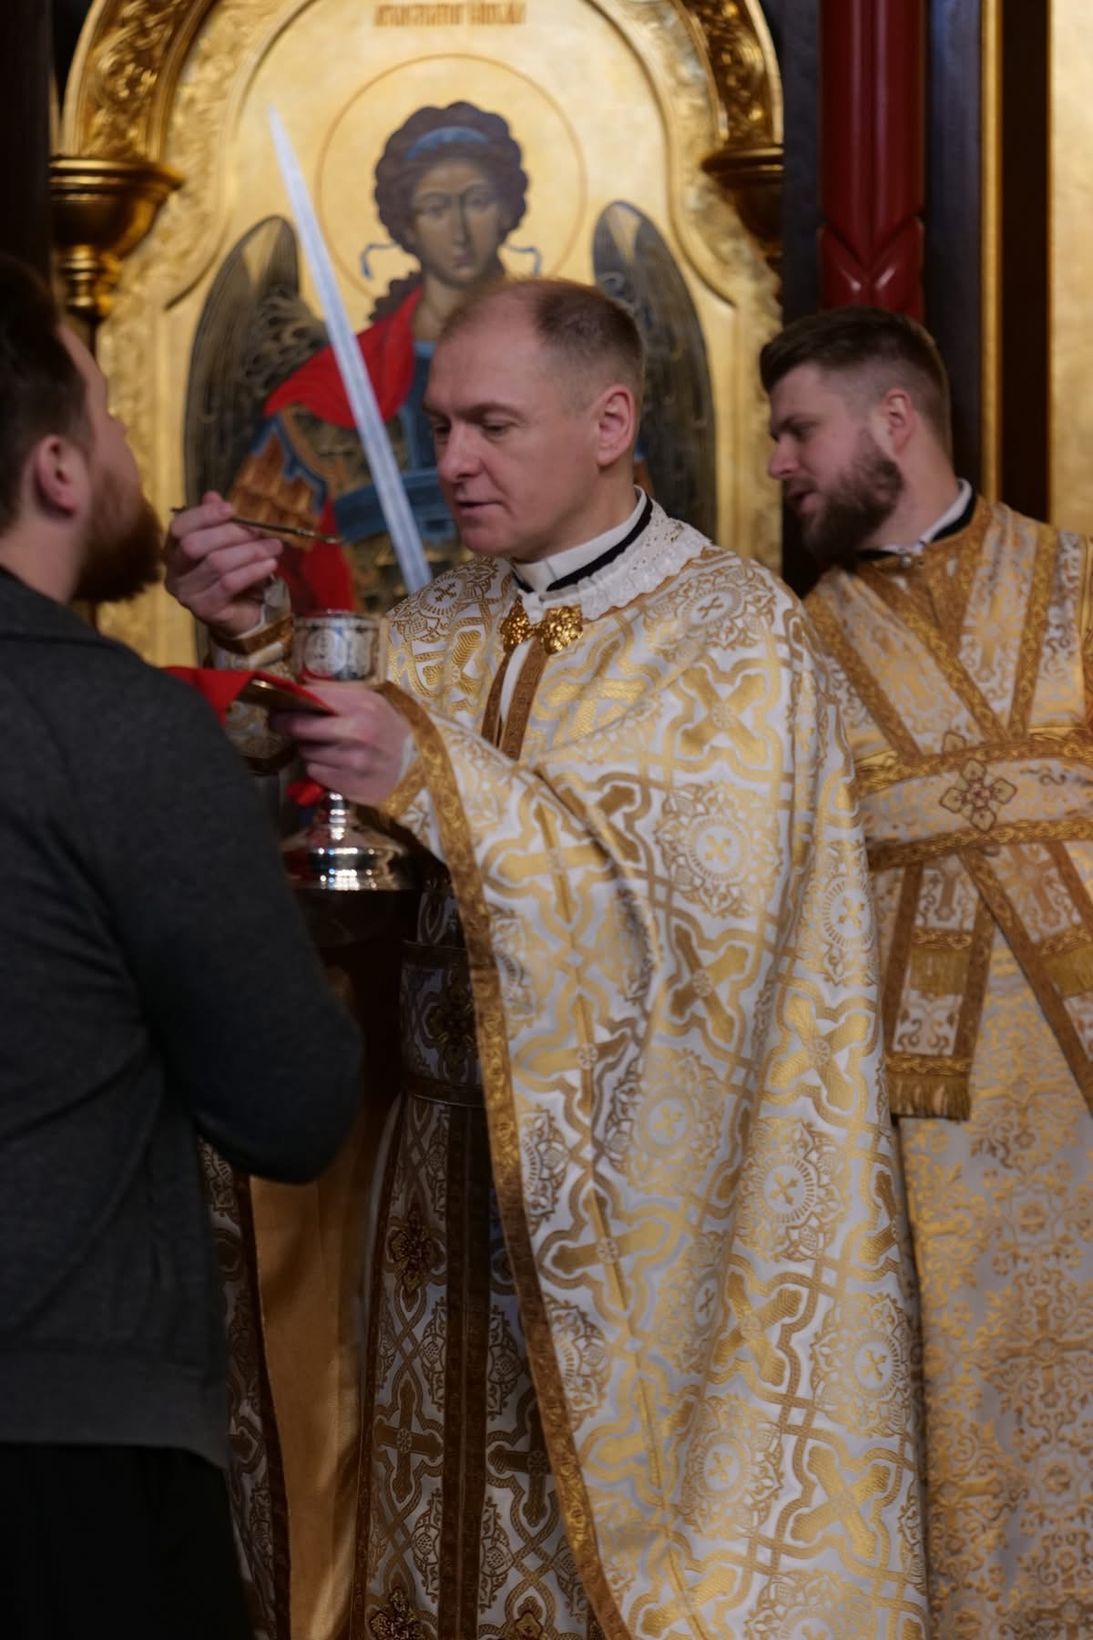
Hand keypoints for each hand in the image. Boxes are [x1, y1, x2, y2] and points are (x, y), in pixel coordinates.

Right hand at [165, 492, 282, 637]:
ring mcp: (186, 594)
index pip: (179, 527)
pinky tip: (270, 564)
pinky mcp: (204, 610)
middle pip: (194, 545)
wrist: (244, 615)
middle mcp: (173, 573)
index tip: (231, 509)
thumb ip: (219, 521)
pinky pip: (229, 584)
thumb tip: (212, 496)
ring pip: (216, 564)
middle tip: (259, 531)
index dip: (203, 515)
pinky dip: (252, 571)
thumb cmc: (234, 574)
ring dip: (250, 552)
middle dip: (229, 534)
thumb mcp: (229, 544)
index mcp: (173, 551)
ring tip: (274, 547)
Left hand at [273, 682, 410, 805]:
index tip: (280, 702)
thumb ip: (341, 695)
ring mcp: (350, 760)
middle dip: (285, 724)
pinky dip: (318, 768)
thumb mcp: (374, 703)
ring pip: (305, 751)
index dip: (291, 699)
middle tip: (278, 722)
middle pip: (299, 726)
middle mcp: (356, 732)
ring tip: (324, 746)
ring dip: (308, 749)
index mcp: (363, 706)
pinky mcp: (346, 783)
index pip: (312, 697)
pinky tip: (333, 764)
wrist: (417, 770)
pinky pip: (314, 771)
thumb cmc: (391, 732)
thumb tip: (300, 686)